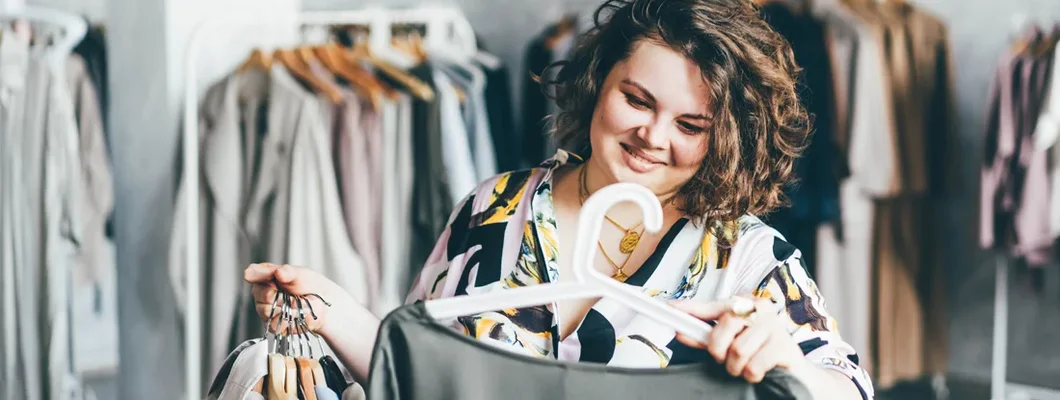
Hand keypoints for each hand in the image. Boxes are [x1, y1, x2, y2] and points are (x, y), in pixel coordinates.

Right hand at [244, 263, 346, 334]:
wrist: (324, 303)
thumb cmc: (310, 285)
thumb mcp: (300, 273)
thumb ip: (288, 272)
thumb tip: (278, 272)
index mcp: (265, 277)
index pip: (252, 274)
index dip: (264, 276)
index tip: (278, 277)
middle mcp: (263, 294)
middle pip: (259, 295)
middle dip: (276, 294)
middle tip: (290, 292)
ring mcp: (267, 310)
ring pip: (265, 311)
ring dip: (283, 307)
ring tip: (294, 303)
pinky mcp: (275, 325)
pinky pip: (273, 325)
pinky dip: (285, 320)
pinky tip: (293, 315)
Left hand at [671, 296, 806, 382]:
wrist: (795, 373)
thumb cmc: (759, 353)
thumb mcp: (730, 343)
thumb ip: (707, 337)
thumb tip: (682, 332)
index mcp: (745, 304)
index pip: (713, 306)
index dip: (692, 308)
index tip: (671, 308)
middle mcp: (760, 309)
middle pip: (725, 326)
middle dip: (719, 351)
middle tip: (727, 359)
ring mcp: (774, 325)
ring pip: (738, 349)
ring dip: (736, 367)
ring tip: (745, 367)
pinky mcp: (784, 346)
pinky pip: (753, 365)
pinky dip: (751, 375)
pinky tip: (759, 373)